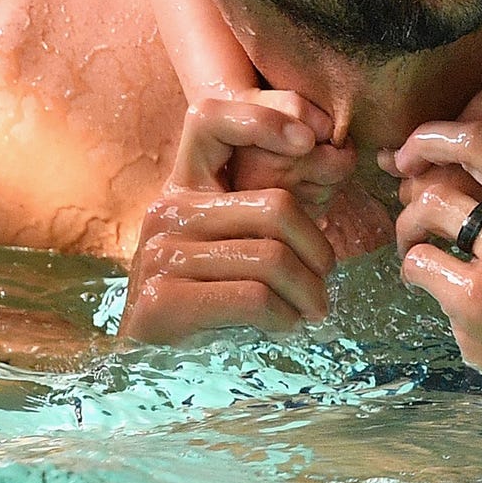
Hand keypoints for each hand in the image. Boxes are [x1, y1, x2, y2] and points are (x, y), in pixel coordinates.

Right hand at [120, 96, 337, 344]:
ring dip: (308, 293)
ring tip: (311, 312)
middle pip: (274, 206)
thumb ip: (261, 214)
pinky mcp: (162, 298)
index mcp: (183, 187)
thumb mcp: (228, 246)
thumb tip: (337, 165)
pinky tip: (285, 326)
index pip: (210, 117)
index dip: (263, 116)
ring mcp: (161, 253)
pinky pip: (253, 296)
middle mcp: (167, 210)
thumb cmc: (203, 303)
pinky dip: (284, 316)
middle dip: (317, 250)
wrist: (144, 367)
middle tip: (325, 281)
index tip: (309, 141)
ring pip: (271, 257)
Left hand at [383, 87, 481, 390]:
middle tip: (407, 159)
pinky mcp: (477, 298)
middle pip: (473, 140)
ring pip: (433, 200)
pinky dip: (410, 266)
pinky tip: (422, 279)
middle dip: (426, 140)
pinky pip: (418, 258)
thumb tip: (468, 138)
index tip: (463, 118)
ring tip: (414, 236)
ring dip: (409, 216)